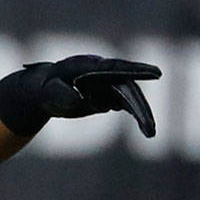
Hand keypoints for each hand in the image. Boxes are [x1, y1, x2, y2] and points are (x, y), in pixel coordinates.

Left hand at [0, 55, 161, 137]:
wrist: (43, 92)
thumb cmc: (45, 89)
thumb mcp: (49, 92)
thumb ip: (62, 94)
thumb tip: (79, 99)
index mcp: (88, 66)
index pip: (116, 68)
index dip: (137, 69)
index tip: (157, 73)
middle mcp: (102, 73)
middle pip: (127, 88)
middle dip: (140, 107)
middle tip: (149, 127)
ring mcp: (107, 83)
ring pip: (129, 98)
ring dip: (140, 114)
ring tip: (149, 133)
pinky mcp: (108, 95)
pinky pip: (124, 105)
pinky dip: (134, 115)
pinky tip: (144, 128)